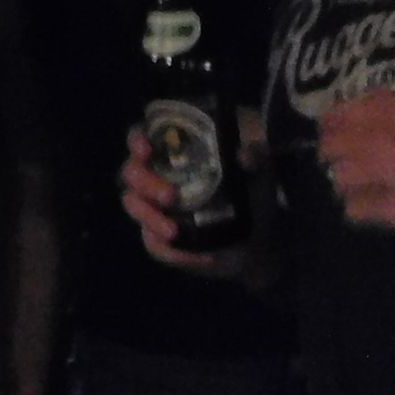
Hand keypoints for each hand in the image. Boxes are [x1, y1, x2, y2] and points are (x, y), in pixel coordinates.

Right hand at [117, 128, 254, 278]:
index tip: (146, 149)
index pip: (141, 140)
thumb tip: (244, 156)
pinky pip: (155, 246)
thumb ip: (255, 158)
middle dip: (146, 184)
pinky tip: (196, 255)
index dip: (137, 141)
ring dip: (149, 217)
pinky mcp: (162, 241)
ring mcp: (156, 210)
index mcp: (171, 155)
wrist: (263, 242)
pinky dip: (171, 252)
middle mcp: (156, 179)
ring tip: (173, 231)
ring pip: (134, 207)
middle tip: (171, 196)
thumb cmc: (253, 197)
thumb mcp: (259, 174)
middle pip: (132, 174)